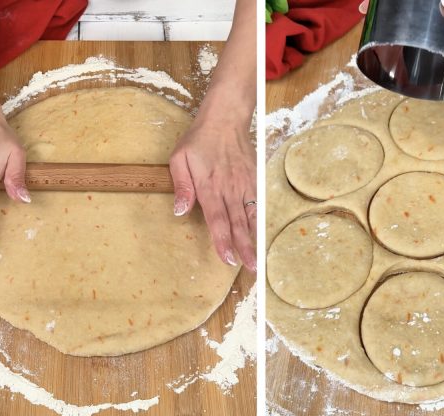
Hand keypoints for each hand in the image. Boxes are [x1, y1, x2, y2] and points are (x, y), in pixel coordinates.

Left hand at [169, 118, 257, 271]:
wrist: (225, 119)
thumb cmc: (199, 140)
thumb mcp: (179, 158)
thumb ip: (182, 186)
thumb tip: (180, 210)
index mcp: (209, 185)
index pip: (217, 219)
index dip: (222, 240)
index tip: (227, 258)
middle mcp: (230, 188)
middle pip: (237, 223)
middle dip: (244, 247)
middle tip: (251, 268)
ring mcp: (245, 184)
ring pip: (251, 216)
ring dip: (254, 238)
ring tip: (259, 258)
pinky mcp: (254, 179)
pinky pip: (259, 203)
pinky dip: (262, 220)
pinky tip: (263, 234)